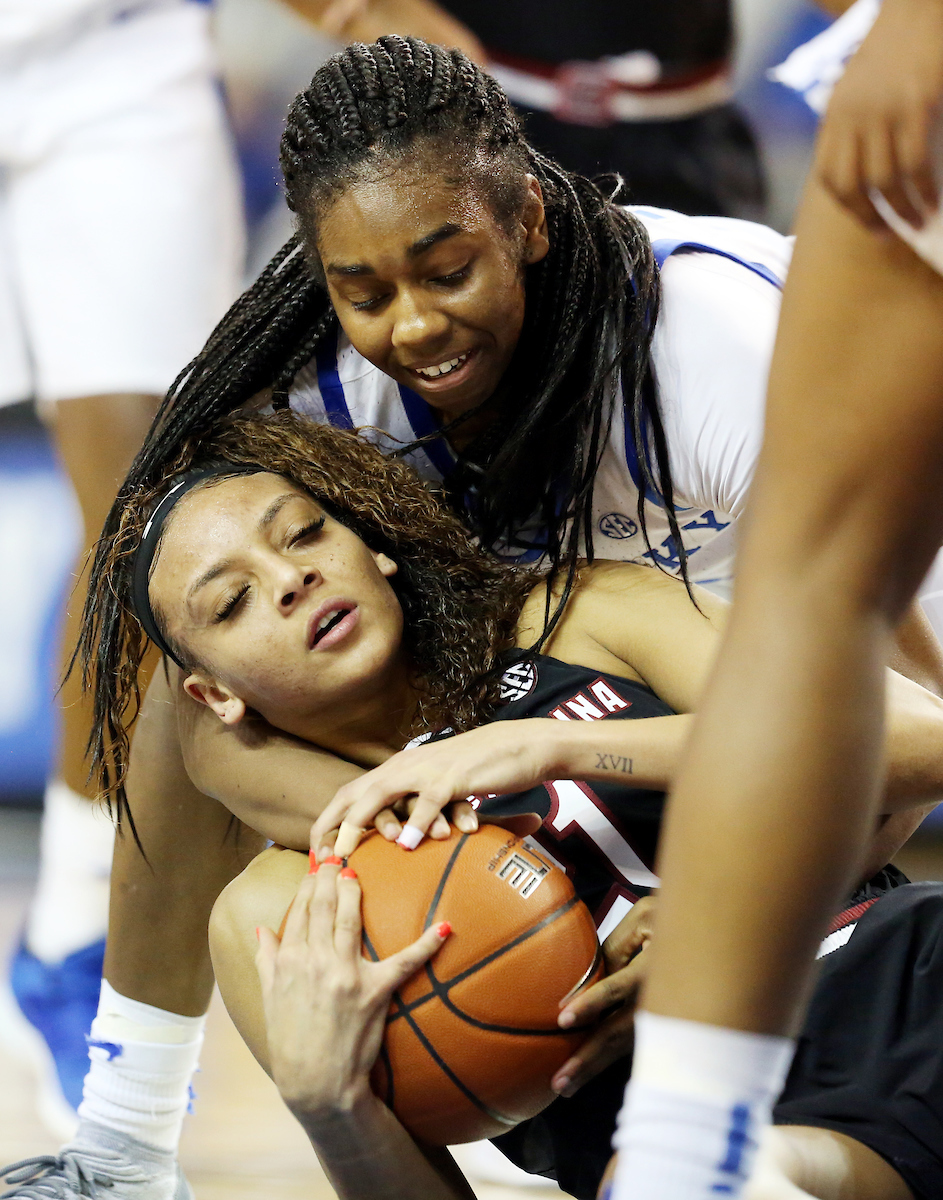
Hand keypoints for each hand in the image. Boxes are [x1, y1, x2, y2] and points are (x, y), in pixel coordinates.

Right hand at [255, 860, 449, 1117]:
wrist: (316, 1084)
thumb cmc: (290, 1041)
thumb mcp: (269, 999)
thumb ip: (266, 959)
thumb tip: (262, 928)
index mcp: (290, 961)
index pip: (301, 910)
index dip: (309, 882)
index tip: (317, 863)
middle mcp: (315, 962)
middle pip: (323, 906)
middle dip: (329, 875)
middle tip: (338, 852)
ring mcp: (345, 975)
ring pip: (350, 919)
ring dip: (354, 890)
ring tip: (357, 871)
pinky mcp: (374, 992)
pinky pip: (405, 963)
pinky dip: (427, 945)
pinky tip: (445, 928)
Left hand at [311, 720, 556, 858]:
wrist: (522, 744)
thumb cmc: (483, 770)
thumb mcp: (442, 787)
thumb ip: (420, 805)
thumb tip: (401, 835)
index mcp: (402, 768)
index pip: (355, 791)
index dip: (332, 818)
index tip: (316, 848)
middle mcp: (407, 765)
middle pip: (357, 792)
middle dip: (333, 823)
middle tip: (318, 856)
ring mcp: (428, 769)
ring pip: (383, 794)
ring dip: (360, 824)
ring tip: (344, 854)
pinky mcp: (454, 777)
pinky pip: (429, 801)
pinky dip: (415, 823)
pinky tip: (405, 845)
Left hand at [551, 896, 656, 1096]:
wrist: (718, 930)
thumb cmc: (673, 917)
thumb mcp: (644, 919)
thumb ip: (615, 950)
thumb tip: (585, 984)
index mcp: (654, 961)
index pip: (616, 986)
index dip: (590, 1003)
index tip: (564, 1020)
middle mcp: (662, 992)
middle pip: (622, 1030)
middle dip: (590, 1056)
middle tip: (560, 1079)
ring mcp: (669, 1012)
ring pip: (629, 1045)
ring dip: (598, 1065)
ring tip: (569, 1085)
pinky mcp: (669, 1023)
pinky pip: (639, 1043)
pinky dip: (615, 1058)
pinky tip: (594, 1072)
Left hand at [817, 0, 942, 229]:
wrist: (919, 3)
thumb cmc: (897, 45)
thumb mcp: (859, 86)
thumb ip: (854, 123)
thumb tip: (865, 167)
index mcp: (835, 116)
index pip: (829, 176)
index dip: (846, 206)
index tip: (866, 221)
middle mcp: (851, 117)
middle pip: (850, 187)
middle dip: (869, 218)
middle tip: (891, 234)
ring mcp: (882, 112)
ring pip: (883, 181)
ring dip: (901, 210)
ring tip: (918, 222)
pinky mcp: (915, 105)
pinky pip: (913, 163)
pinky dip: (922, 189)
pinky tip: (933, 201)